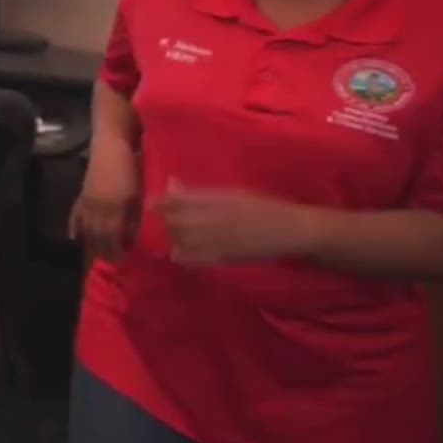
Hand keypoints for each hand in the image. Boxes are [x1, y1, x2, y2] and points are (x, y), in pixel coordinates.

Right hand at [67, 158, 139, 262]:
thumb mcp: (136, 195)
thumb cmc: (129, 169)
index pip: (112, 238)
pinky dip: (73, 226)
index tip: (121, 262)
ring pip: (86, 228)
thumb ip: (133, 218)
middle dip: (102, 251)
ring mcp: (87, 203)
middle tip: (108, 262)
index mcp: (114, 209)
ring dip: (89, 243)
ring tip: (94, 254)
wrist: (110, 146)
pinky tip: (74, 237)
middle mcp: (97, 209)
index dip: (115, 251)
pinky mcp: (81, 195)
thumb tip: (131, 237)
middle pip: (97, 236)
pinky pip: (75, 215)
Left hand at [151, 184, 317, 265]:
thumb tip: (172, 183)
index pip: (180, 200)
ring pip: (182, 241)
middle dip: (167, 221)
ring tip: (175, 235)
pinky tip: (181, 252)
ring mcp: (220, 240)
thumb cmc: (264, 206)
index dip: (161, 203)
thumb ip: (202, 193)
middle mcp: (217, 219)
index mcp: (220, 199)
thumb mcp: (234, 193)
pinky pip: (194, 259)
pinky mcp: (225, 258)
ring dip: (173, 238)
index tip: (151, 204)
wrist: (291, 231)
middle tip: (165, 220)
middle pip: (177, 221)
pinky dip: (182, 256)